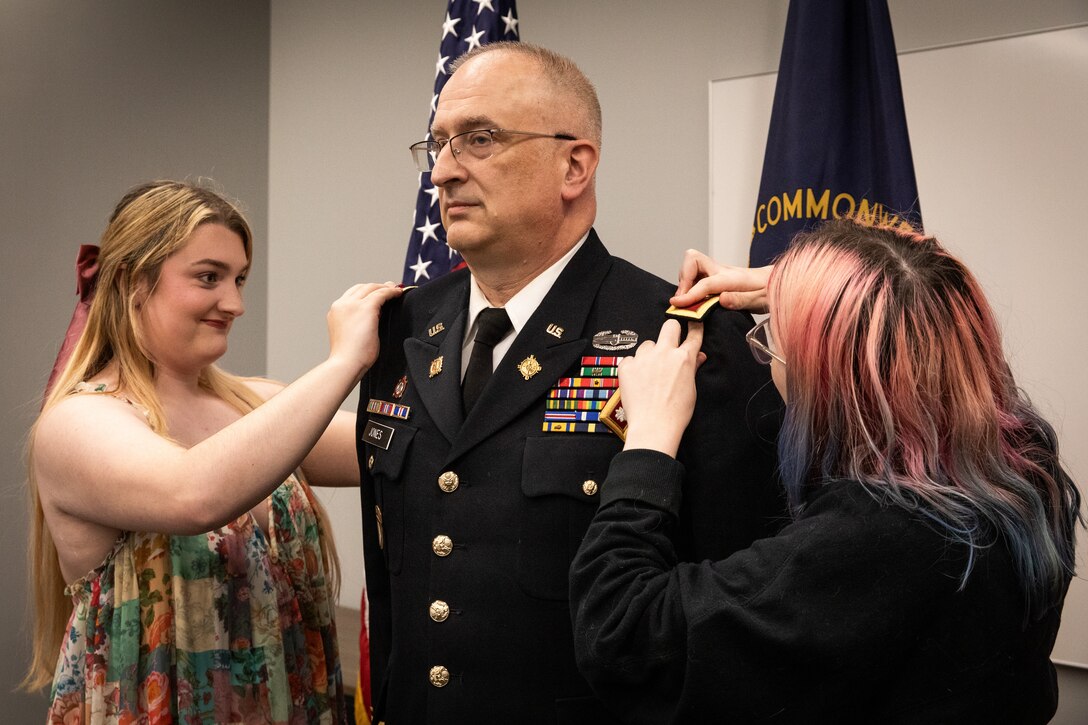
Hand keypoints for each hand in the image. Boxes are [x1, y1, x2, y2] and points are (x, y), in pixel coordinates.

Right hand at [326, 282, 402, 377]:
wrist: (346, 363)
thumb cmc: (351, 357)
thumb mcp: (351, 334)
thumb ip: (359, 322)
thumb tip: (376, 315)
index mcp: (336, 311)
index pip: (353, 295)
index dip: (367, 292)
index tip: (379, 293)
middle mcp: (342, 304)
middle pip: (361, 288)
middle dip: (377, 286)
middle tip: (390, 287)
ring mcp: (352, 305)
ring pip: (371, 288)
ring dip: (385, 287)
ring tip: (396, 290)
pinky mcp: (365, 308)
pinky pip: (381, 294)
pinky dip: (391, 292)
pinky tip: (399, 293)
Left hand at [619, 320, 704, 456]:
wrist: (653, 427)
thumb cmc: (676, 413)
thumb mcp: (691, 389)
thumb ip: (692, 368)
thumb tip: (699, 355)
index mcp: (684, 358)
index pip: (693, 334)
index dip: (694, 326)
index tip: (692, 321)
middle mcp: (664, 353)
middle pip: (669, 326)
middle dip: (671, 331)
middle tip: (669, 344)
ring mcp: (644, 358)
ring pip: (647, 344)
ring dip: (649, 354)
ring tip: (649, 374)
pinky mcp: (627, 366)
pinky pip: (631, 359)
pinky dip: (634, 367)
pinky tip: (637, 382)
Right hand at [671, 249, 771, 313]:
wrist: (776, 282)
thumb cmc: (769, 292)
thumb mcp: (760, 300)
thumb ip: (740, 300)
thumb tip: (721, 299)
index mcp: (732, 278)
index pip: (705, 284)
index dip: (689, 294)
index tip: (677, 304)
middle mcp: (722, 270)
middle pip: (692, 259)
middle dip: (683, 277)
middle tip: (683, 298)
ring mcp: (718, 270)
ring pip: (691, 265)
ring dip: (685, 281)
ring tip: (689, 300)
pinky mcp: (716, 274)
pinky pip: (696, 273)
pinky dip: (690, 284)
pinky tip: (696, 298)